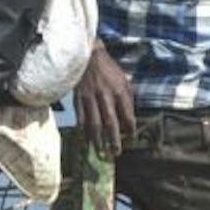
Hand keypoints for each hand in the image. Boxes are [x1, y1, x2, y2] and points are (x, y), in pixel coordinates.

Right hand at [72, 42, 134, 159]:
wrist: (88, 57)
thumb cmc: (109, 70)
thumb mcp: (124, 81)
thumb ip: (128, 99)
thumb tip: (129, 120)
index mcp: (120, 91)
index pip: (127, 116)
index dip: (130, 130)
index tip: (130, 138)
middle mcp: (105, 96)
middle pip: (110, 123)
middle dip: (114, 141)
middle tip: (116, 153)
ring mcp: (90, 98)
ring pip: (94, 124)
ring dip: (98, 141)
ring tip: (101, 152)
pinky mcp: (78, 99)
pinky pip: (81, 119)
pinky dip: (83, 132)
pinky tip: (86, 141)